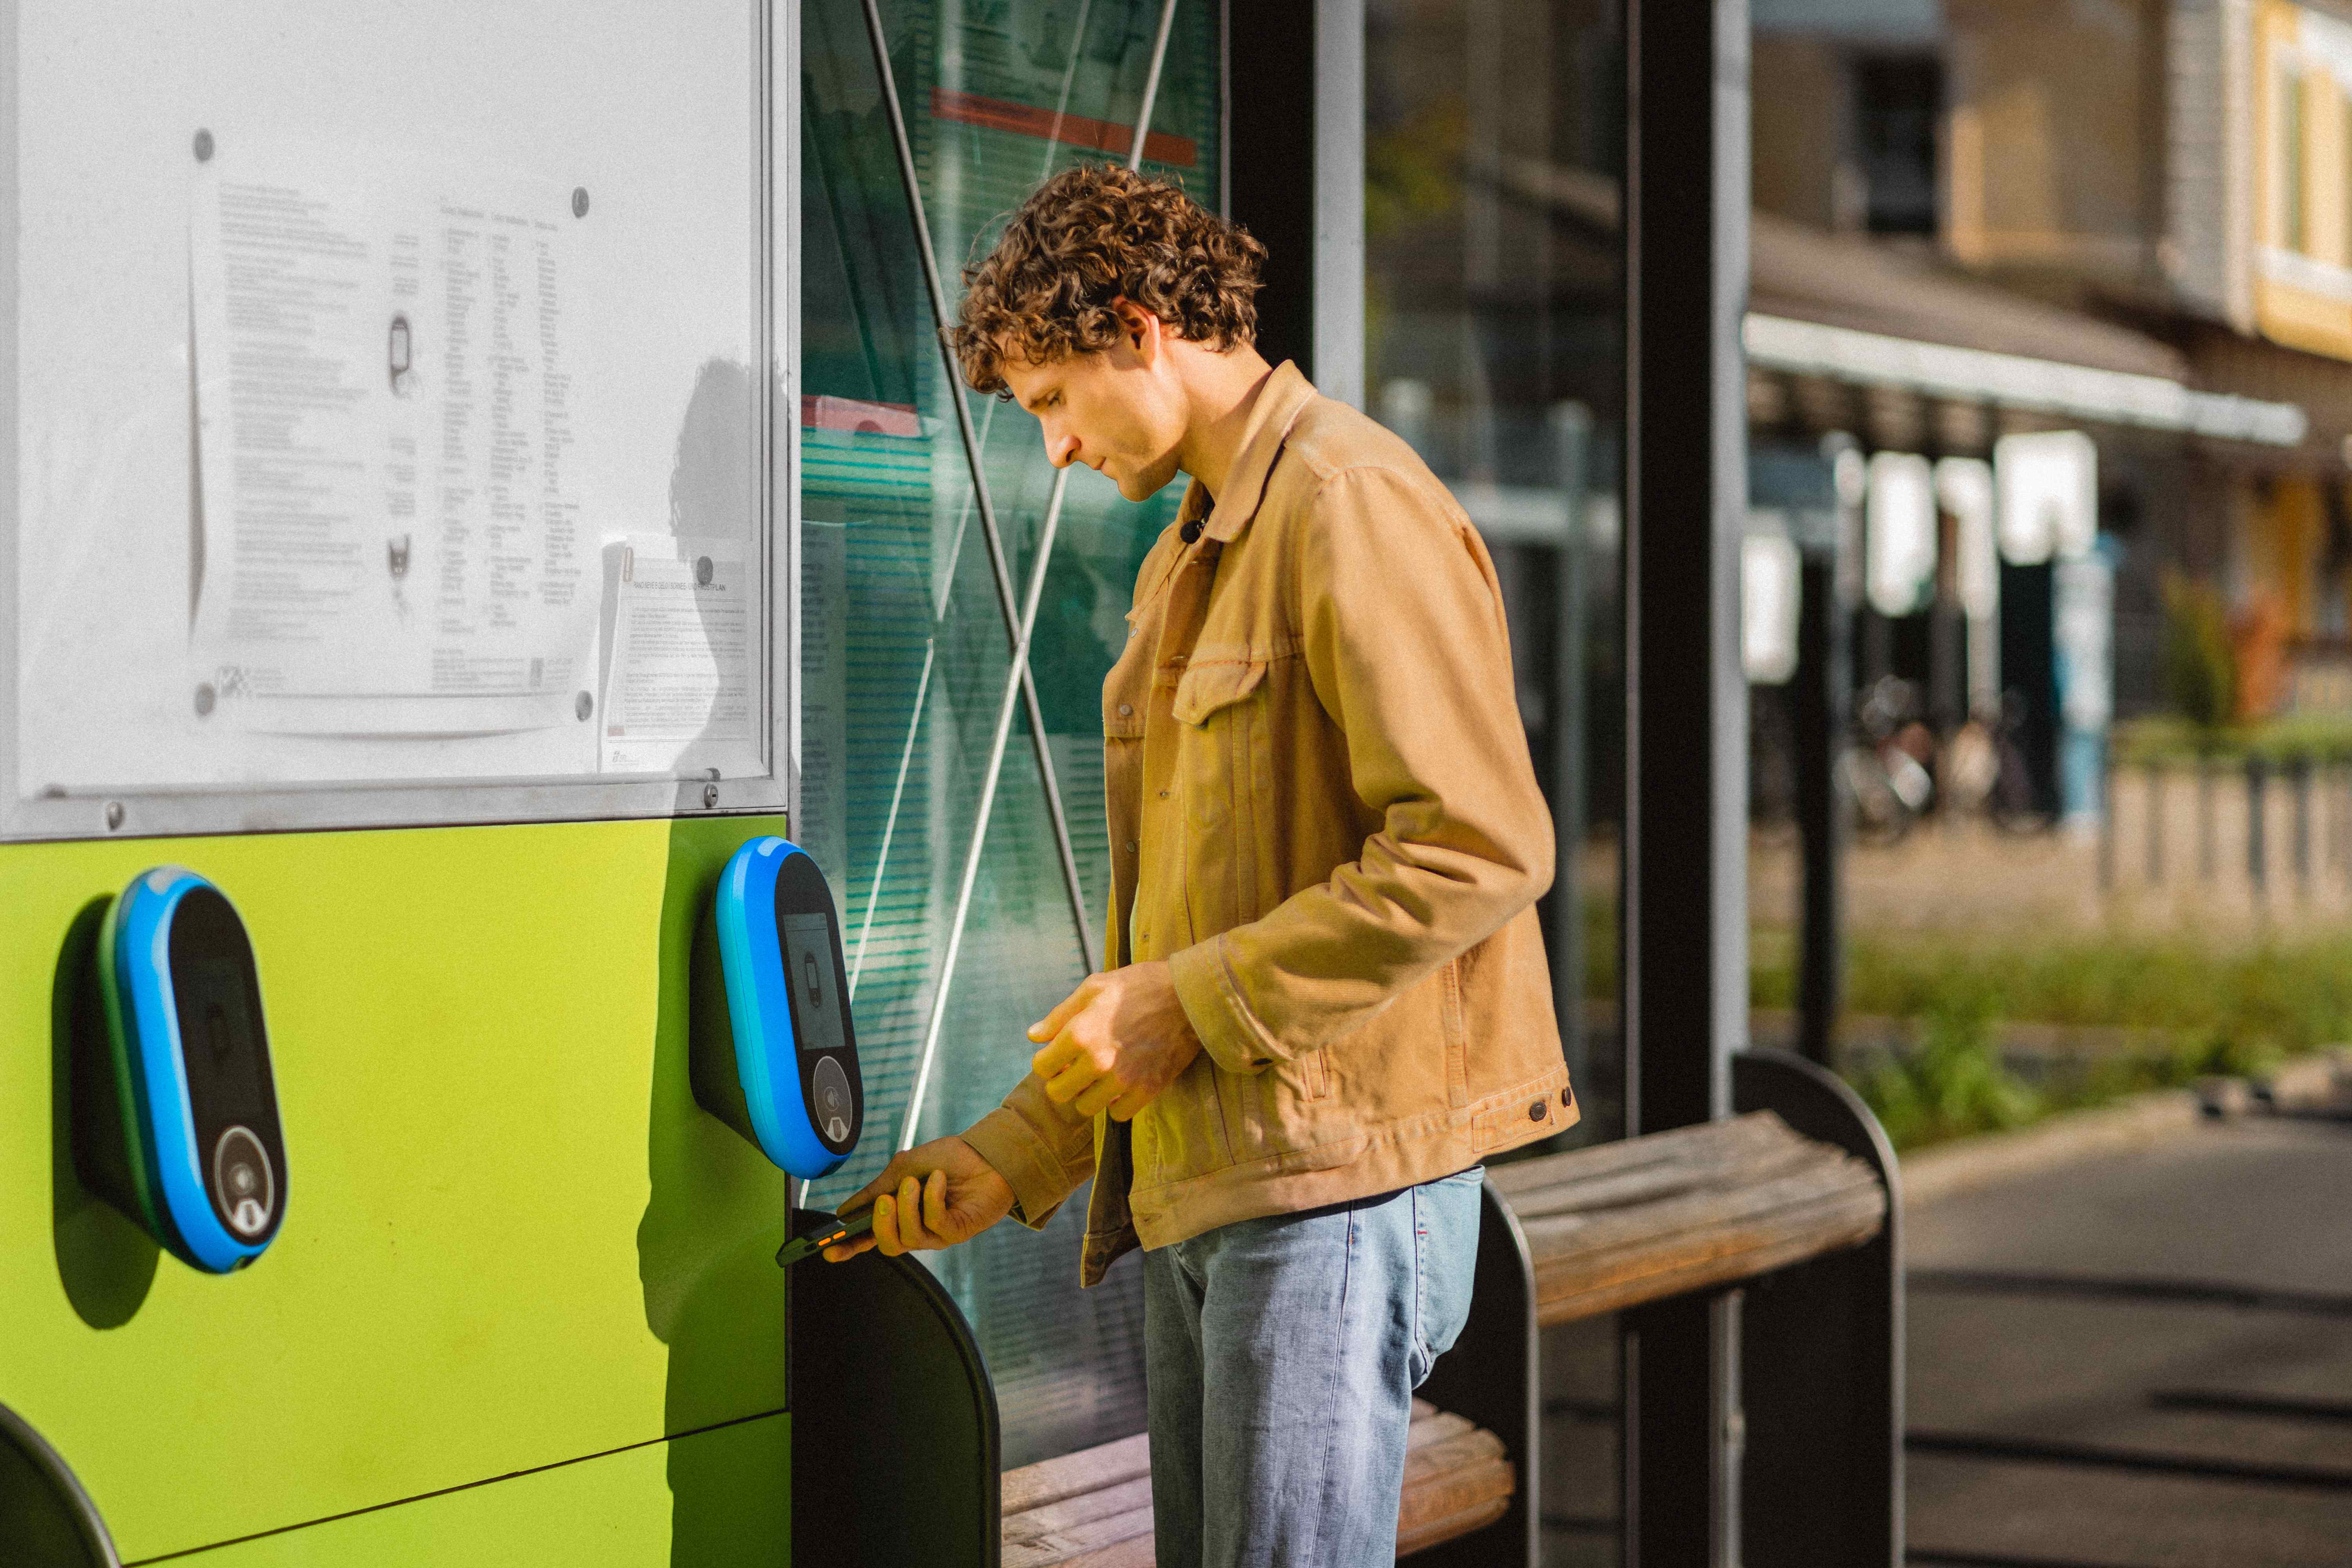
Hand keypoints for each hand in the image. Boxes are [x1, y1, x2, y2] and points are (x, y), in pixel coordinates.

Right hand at [823, 1136, 1014, 1261]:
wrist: (986, 1151)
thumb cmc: (948, 1159)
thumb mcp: (904, 1167)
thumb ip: (876, 1189)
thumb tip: (844, 1212)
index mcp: (899, 1215)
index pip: (869, 1237)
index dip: (848, 1248)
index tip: (828, 1250)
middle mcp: (916, 1229)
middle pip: (888, 1245)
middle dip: (881, 1224)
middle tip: (885, 1200)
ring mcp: (937, 1233)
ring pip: (909, 1237)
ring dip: (908, 1206)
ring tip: (915, 1182)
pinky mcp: (958, 1230)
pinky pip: (935, 1224)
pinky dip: (932, 1199)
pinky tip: (938, 1180)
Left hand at [1028, 961, 1201, 1122]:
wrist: (1190, 997)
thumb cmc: (1140, 986)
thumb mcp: (1094, 988)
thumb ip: (1060, 1015)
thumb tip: (1034, 1036)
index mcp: (1079, 1033)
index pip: (1041, 1067)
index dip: (1046, 1060)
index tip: (1058, 1055)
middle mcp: (1097, 1062)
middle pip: (1059, 1094)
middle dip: (1062, 1081)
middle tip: (1075, 1068)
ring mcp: (1122, 1080)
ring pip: (1086, 1107)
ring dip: (1088, 1093)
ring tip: (1100, 1075)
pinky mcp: (1147, 1090)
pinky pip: (1118, 1114)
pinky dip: (1116, 1104)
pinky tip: (1121, 1085)